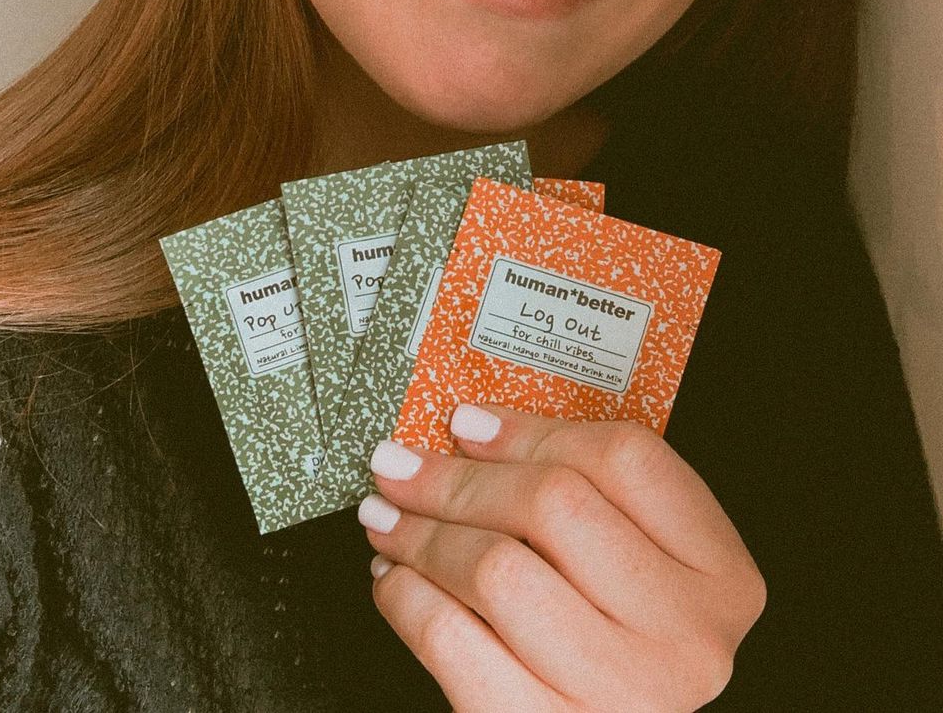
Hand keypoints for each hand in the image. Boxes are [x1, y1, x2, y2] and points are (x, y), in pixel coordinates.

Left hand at [358, 404, 765, 711]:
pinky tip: (396, 578)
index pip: (626, 459)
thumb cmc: (621, 643)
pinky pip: (450, 639)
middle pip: (553, 504)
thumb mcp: (639, 560)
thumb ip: (589, 492)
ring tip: (388, 518)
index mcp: (721, 574)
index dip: (533, 430)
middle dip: (457, 476)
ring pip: (496, 568)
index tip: (468, 422)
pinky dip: (407, 597)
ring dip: (422, 532)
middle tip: (401, 465)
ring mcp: (620, 692)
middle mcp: (684, 638)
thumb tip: (474, 433)